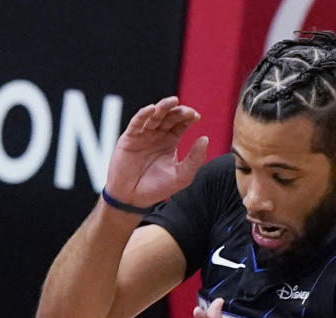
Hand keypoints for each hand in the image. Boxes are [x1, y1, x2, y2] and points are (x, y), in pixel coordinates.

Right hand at [105, 96, 208, 210]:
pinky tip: (151, 109)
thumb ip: (195, 160)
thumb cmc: (157, 188)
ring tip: (172, 101)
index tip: (196, 117)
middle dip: (179, 111)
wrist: (132, 199)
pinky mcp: (129, 137)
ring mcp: (143, 134)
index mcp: (171, 140)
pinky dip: (143, 114)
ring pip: (154, 115)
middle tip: (187, 112)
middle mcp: (158, 134)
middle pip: (170, 116)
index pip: (181, 123)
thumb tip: (205, 139)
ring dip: (163, 107)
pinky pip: (137, 122)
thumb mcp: (181, 176)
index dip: (189, 117)